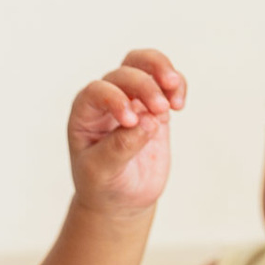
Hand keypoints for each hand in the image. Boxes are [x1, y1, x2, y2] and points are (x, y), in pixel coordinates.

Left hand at [68, 49, 184, 214]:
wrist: (121, 199)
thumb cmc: (102, 184)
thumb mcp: (101, 171)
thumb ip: (120, 147)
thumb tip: (147, 122)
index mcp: (85, 113)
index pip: (97, 91)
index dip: (115, 99)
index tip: (131, 121)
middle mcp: (107, 100)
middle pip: (124, 73)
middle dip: (144, 86)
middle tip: (161, 109)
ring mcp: (132, 100)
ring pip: (143, 65)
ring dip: (160, 70)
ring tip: (174, 89)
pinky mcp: (155, 108)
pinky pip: (167, 84)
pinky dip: (176, 86)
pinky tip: (179, 104)